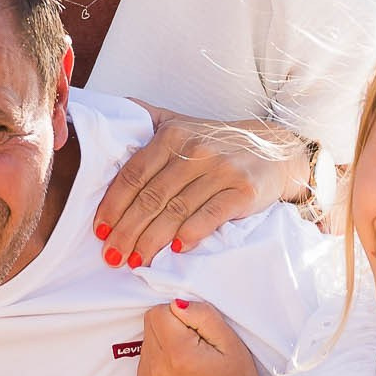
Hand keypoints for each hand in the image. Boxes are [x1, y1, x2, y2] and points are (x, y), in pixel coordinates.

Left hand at [92, 110, 312, 268]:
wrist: (276, 150)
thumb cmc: (218, 143)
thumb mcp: (181, 121)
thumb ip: (147, 119)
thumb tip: (107, 115)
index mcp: (172, 135)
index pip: (134, 174)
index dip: (113, 205)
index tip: (99, 230)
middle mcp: (195, 150)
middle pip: (151, 197)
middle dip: (127, 230)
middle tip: (111, 255)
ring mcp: (220, 170)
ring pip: (176, 210)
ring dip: (151, 240)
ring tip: (135, 261)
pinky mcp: (242, 191)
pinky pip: (210, 216)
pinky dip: (190, 234)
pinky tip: (175, 250)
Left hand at [136, 297, 264, 375]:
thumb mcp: (229, 341)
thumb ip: (202, 315)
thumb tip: (175, 304)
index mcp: (178, 354)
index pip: (158, 312)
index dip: (178, 315)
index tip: (195, 331)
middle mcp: (156, 370)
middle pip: (149, 326)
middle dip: (169, 329)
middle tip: (192, 346)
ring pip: (146, 343)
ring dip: (163, 346)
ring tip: (186, 362)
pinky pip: (143, 363)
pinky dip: (158, 363)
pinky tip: (177, 374)